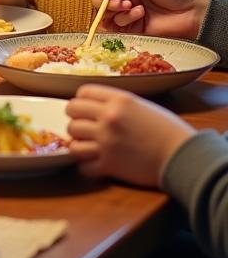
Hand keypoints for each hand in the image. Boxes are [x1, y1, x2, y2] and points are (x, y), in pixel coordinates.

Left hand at [66, 84, 193, 186]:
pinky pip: (82, 164)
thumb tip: (97, 107)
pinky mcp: (109, 165)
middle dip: (75, 119)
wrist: (185, 157)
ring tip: (87, 146)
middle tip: (84, 127)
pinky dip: (85, 165)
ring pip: (72, 138)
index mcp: (118, 100)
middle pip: (71, 113)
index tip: (86, 110)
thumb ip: (118, 104)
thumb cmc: (169, 131)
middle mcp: (108, 118)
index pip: (82, 92)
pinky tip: (93, 164)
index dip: (81, 101)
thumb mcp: (143, 106)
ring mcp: (107, 142)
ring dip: (77, 142)